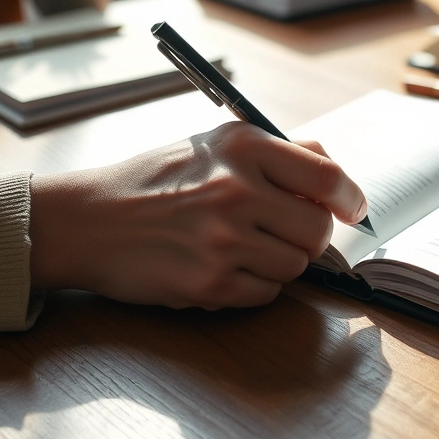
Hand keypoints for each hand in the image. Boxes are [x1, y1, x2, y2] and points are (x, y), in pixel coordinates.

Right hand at [28, 122, 366, 308]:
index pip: (328, 178)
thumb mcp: (213, 144)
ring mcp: (222, 239)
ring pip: (295, 266)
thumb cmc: (155, 181)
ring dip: (277, 264)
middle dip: (307, 238)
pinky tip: (220, 268)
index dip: (350, 200)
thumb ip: (277, 153)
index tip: (352, 211)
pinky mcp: (209, 282)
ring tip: (238, 248)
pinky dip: (253, 287)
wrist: (86, 220)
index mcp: (243, 147)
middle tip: (280, 233)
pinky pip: (266, 294)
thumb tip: (335, 174)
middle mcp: (236, 190)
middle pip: (317, 231)